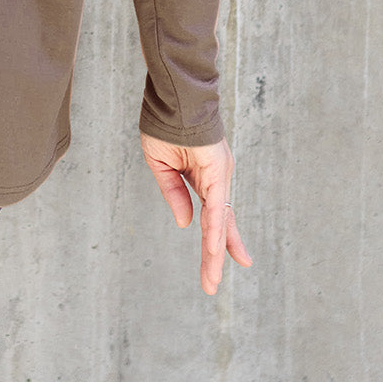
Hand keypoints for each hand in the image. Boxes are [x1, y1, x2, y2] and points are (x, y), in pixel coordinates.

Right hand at [140, 132, 252, 294]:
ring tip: (211, 279)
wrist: (173, 96)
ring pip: (218, 221)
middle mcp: (216, 179)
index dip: (215, 240)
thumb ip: (173, 193)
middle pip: (220, 225)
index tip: (216, 263)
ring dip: (215, 252)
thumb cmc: (165, 123)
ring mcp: (220, 175)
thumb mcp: (162, 164)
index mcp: (203, 177)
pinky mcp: (219, 171)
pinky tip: (213, 248)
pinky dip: (214, 228)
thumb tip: (186, 224)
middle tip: (211, 285)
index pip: (212, 216)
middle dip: (217, 255)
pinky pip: (216, 206)